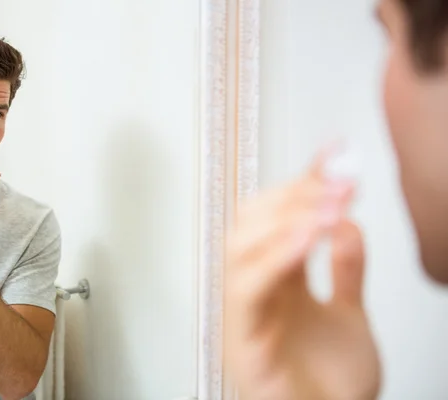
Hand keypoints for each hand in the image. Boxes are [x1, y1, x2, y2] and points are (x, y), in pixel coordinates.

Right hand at [224, 153, 381, 399]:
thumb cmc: (328, 387)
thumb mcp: (349, 315)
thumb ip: (347, 270)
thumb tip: (347, 223)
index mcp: (276, 281)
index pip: (274, 217)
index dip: (301, 182)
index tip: (334, 155)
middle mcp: (256, 290)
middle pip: (249, 222)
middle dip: (292, 194)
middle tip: (336, 181)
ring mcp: (246, 313)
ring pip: (240, 247)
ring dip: (285, 218)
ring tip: (329, 204)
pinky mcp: (243, 340)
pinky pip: (249, 289)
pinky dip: (276, 257)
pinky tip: (311, 235)